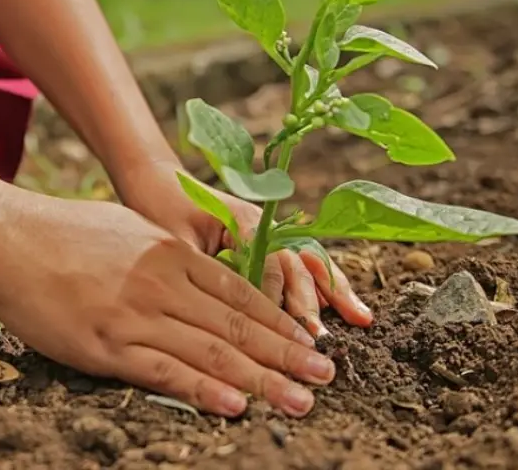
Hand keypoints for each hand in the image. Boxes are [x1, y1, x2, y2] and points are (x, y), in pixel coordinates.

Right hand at [0, 194, 336, 417]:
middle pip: (238, 326)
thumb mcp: (128, 229)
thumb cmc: (62, 231)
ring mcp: (135, 314)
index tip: (310, 343)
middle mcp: (163, 283)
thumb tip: (198, 275)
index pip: (240, 294)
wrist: (6, 236)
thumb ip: (167, 255)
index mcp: (170, 253)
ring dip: (263, 379)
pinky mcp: (105, 344)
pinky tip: (236, 405)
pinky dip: (204, 390)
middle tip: (325, 377)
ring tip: (300, 400)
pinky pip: (164, 371)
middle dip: (287, 354)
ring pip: (212, 352)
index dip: (280, 322)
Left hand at [114, 160, 372, 336]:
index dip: (274, 300)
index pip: (268, 265)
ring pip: (308, 263)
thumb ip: (202, 269)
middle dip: (310, 302)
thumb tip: (222, 311)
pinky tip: (348, 307)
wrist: (156, 179)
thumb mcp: (174, 241)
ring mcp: (269, 231)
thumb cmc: (159, 208)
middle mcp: (263, 225)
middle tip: (320, 338)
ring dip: (333, 291)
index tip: (279, 332)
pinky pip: (302, 263)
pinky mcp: (267, 241)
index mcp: (242, 221)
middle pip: (295, 264)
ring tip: (361, 319)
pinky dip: (325, 284)